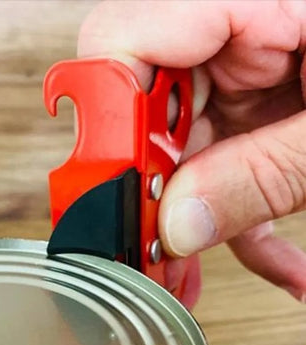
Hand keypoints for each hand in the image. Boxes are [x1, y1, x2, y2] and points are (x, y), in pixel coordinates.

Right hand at [78, 0, 305, 304]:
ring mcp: (244, 63)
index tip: (116, 194)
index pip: (122, 41)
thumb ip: (261, 176)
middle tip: (153, 255)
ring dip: (190, 219)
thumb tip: (175, 227)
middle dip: (145, 191)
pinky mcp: (261, 98)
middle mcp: (235, 23)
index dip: (105, 122)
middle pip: (140, 106)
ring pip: (179, 144)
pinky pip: (225, 156)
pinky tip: (278, 262)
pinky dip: (244, 216)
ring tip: (193, 278)